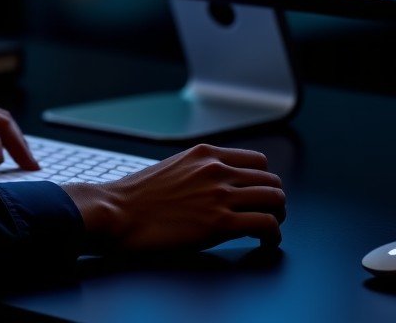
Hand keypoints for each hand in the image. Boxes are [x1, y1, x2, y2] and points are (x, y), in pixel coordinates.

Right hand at [63, 144, 284, 252]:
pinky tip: (265, 242)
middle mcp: (217, 169)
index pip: (257, 161)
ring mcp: (220, 195)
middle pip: (270, 181)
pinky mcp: (221, 223)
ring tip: (269, 229)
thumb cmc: (136, 196)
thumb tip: (214, 184)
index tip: (259, 195)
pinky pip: (266, 225)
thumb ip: (198, 171)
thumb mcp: (172, 168)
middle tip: (268, 215)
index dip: (263, 181)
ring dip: (277, 217)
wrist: (117, 212)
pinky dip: (273, 235)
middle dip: (274, 200)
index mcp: (205, 154)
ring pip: (275, 200)